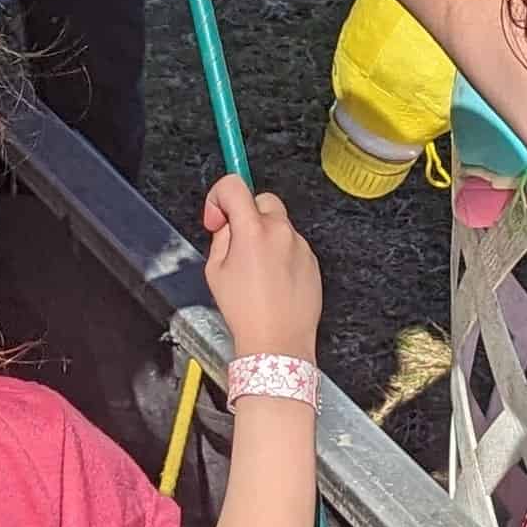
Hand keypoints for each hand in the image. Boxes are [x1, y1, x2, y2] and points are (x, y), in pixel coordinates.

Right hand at [201, 176, 320, 361]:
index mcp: (253, 230)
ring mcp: (300, 245)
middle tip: (235, 240)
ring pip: (279, 224)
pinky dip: (281, 253)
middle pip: (262, 200)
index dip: (219, 196)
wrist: (277, 341)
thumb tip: (226, 222)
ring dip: (265, 235)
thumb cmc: (246, 312)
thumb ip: (221, 237)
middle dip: (246, 214)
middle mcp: (281, 232)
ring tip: (255, 270)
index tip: (217, 213)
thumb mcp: (215, 271)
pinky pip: (293, 245)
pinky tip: (272, 279)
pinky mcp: (312, 260)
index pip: (234, 185)